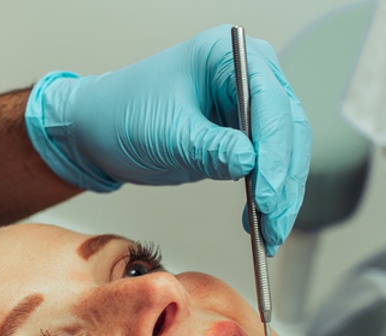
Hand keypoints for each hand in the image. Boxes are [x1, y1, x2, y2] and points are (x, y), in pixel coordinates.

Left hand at [25, 25, 310, 254]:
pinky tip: (261, 223)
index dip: (274, 149)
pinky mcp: (245, 134)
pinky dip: (270, 195)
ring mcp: (249, 104)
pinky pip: (271, 165)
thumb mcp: (165, 134)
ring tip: (270, 232)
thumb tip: (250, 162)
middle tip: (273, 219)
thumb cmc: (121, 115)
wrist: (98, 131)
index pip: (268, 100)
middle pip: (287, 126)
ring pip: (286, 150)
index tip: (268, 191)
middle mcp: (246, 74)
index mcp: (226, 53)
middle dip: (283, 177)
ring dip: (283, 193)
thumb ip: (209, 147)